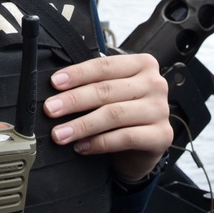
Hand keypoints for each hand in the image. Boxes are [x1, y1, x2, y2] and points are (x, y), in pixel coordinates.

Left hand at [44, 53, 172, 183]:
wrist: (143, 148)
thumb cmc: (124, 114)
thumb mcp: (111, 93)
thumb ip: (93, 84)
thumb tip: (57, 89)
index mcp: (143, 64)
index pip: (105, 65)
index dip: (78, 74)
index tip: (54, 83)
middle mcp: (155, 84)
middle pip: (107, 90)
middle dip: (74, 100)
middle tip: (51, 109)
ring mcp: (160, 110)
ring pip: (114, 114)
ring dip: (81, 125)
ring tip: (60, 134)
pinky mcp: (162, 135)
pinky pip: (125, 137)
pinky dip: (99, 143)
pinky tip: (81, 146)